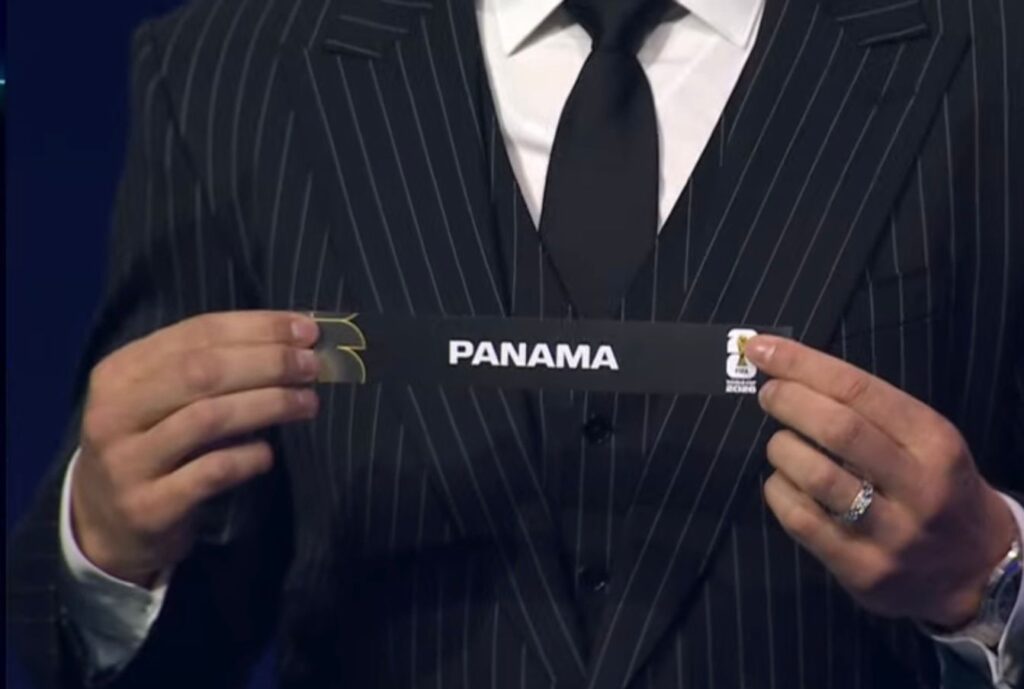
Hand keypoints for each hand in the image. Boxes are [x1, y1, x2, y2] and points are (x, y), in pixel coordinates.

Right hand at [72, 312, 320, 585]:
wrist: (106, 526)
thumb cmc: (151, 445)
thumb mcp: (162, 399)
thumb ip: (211, 367)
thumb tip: (294, 338)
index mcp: (120, 372)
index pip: (196, 333)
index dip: (258, 328)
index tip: (307, 331)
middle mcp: (115, 412)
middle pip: (202, 372)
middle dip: (268, 363)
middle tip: (312, 367)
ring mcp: (127, 462)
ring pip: (209, 418)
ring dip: (269, 404)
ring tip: (307, 403)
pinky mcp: (149, 507)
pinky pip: (211, 472)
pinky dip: (248, 456)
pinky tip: (269, 453)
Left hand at [745, 335, 1015, 628]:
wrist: (974, 570)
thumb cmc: (935, 486)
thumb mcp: (924, 440)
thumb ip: (867, 409)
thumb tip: (788, 370)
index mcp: (935, 443)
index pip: (859, 390)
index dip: (803, 365)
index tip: (764, 349)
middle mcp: (919, 488)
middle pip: (838, 430)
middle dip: (789, 402)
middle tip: (769, 394)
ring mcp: (892, 534)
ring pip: (815, 476)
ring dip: (781, 449)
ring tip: (780, 444)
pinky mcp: (863, 570)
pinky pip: (801, 520)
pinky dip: (779, 491)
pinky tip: (784, 483)